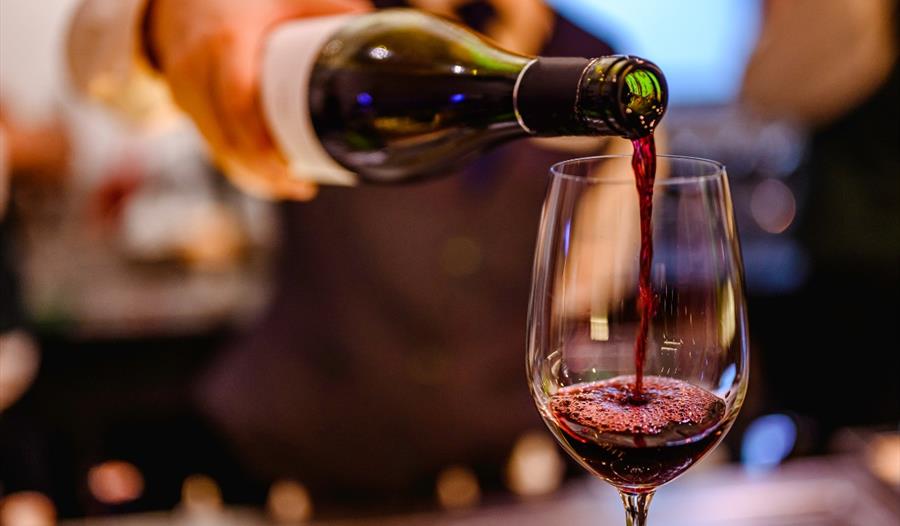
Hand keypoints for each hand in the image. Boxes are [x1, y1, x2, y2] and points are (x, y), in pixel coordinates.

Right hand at [148, 0, 370, 199]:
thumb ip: (327, 10)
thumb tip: (371, 36)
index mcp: (226, 43)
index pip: (239, 104)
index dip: (261, 144)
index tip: (292, 167)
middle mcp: (197, 69)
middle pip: (227, 138)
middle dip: (264, 173)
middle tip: (301, 189)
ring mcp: (185, 89)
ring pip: (217, 148)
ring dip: (252, 177)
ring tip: (291, 188)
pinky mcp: (183, 103)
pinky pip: (209, 143)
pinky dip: (237, 166)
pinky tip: (264, 181)